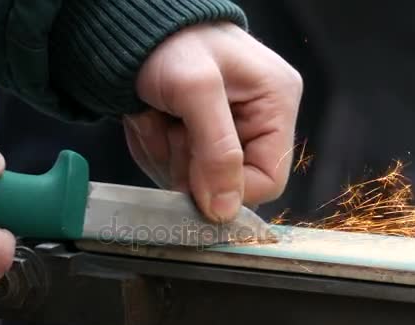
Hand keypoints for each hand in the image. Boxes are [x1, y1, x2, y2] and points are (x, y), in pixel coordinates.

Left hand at [125, 23, 301, 221]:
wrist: (138, 24)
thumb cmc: (173, 41)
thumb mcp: (196, 88)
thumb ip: (216, 150)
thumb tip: (226, 210)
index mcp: (276, 105)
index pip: (268, 180)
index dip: (227, 187)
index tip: (192, 173)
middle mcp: (258, 123)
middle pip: (226, 184)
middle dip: (188, 163)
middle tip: (170, 126)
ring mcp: (227, 132)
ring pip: (195, 181)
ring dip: (166, 154)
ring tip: (159, 115)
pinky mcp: (199, 137)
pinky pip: (175, 168)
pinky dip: (156, 148)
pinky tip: (153, 119)